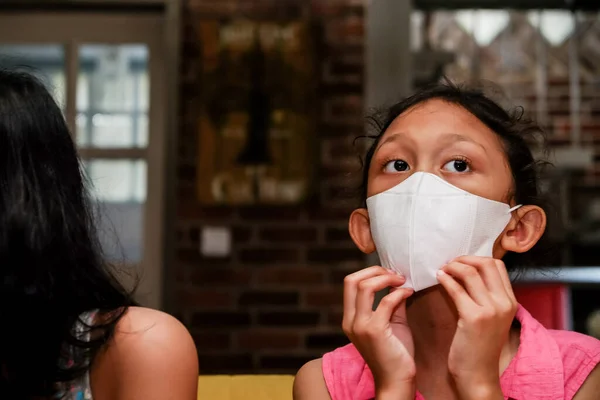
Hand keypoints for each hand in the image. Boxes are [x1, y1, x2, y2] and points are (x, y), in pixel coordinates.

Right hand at [342, 266, 415, 397]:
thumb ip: (391, 301)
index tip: (389, 273)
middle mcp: (351, 320)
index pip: (350, 283)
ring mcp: (360, 325)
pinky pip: (386, 301)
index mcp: (350, 318)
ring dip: (386, 278)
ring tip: (402, 281)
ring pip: (365, 286)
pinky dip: (399, 292)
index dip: (369, 272)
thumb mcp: (391, 321)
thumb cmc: (395, 353)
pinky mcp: (374, 331)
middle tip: (395, 274)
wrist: (397, 381)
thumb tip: (398, 280)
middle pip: (352, 280)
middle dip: (375, 271)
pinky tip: (410, 293)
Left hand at [437, 256, 516, 399]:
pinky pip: (456, 289)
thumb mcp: (490, 318)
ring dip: (453, 266)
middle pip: (486, 263)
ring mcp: (491, 310)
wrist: (478, 375)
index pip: (497, 265)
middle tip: (449, 263)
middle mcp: (504, 303)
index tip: (461, 262)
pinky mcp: (474, 317)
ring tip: (442, 270)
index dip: (476, 258)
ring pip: (471, 272)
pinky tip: (438, 278)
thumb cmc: (479, 346)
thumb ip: (484, 296)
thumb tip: (465, 271)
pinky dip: (445, 280)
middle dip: (464, 258)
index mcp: (510, 301)